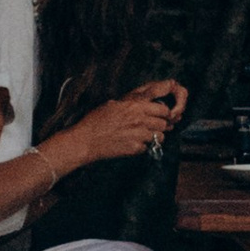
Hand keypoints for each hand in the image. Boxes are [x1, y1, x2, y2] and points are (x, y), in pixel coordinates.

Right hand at [58, 77, 186, 168]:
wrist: (85, 140)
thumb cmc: (96, 121)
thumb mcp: (114, 104)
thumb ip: (132, 102)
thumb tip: (145, 102)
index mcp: (135, 106)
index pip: (164, 109)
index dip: (164, 113)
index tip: (161, 116)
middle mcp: (140, 120)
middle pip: (164, 124)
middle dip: (162, 125)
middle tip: (155, 127)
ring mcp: (138, 135)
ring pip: (160, 137)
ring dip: (155, 137)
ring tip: (144, 136)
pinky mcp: (135, 148)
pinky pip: (148, 147)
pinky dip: (143, 147)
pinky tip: (133, 143)